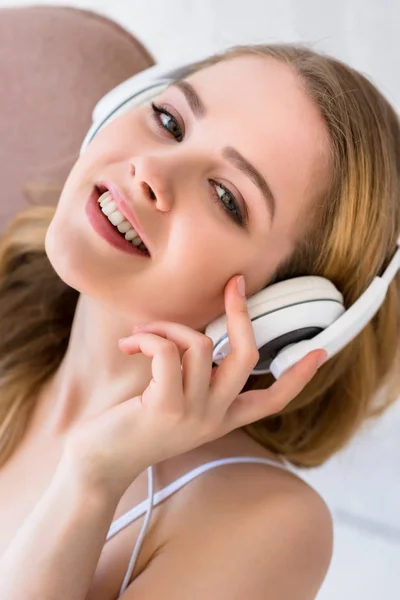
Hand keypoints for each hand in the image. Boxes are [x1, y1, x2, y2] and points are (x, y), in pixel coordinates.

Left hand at [61, 275, 326, 499]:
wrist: (99, 463)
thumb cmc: (133, 426)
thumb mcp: (176, 403)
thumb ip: (195, 378)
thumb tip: (198, 334)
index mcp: (222, 418)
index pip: (273, 401)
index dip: (299, 376)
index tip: (320, 351)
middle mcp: (214, 417)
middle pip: (246, 356)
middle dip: (241, 312)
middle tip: (233, 284)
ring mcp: (193, 413)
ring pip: (200, 343)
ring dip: (167, 327)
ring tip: (142, 334)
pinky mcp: (165, 407)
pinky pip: (168, 350)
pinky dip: (149, 337)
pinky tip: (129, 345)